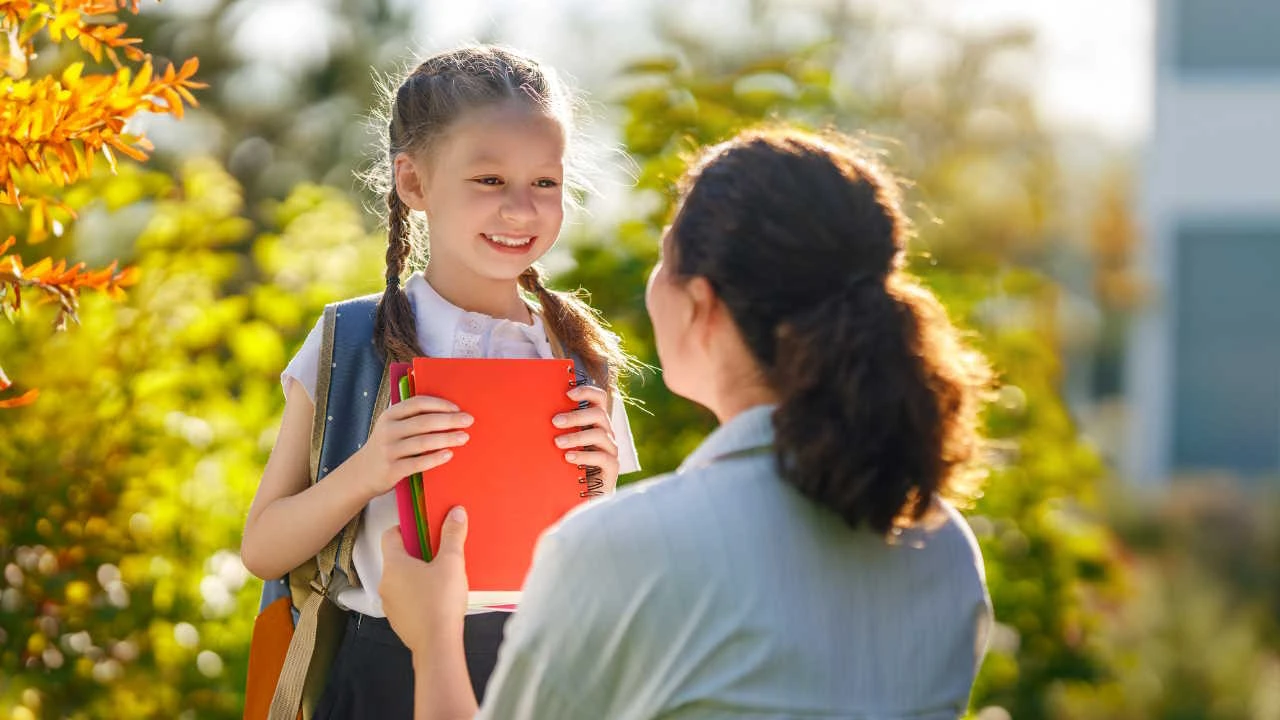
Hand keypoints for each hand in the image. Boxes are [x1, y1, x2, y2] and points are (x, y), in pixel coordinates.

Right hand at [356, 396, 472, 498]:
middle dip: (449, 420)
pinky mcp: (392, 469)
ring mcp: (389, 450)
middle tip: (468, 421)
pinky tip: (449, 454)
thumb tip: (449, 412)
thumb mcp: (393, 427)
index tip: (458, 408)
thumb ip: (413, 418)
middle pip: (424, 422)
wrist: (362, 473)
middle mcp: (388, 430)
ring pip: (423, 442)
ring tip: (464, 437)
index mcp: (390, 415)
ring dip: (447, 438)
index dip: (440, 404)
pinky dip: (435, 458)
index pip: (418, 403)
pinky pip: (418, 463)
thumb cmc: (387, 446)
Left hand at [379, 508, 469, 654]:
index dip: (407, 529)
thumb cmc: (441, 600)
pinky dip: (417, 595)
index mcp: (394, 564)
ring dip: (417, 576)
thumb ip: (452, 535)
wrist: (437, 644)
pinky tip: (436, 600)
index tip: (426, 531)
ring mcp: (389, 604)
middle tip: (440, 553)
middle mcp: (385, 582)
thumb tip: (455, 511)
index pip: (390, 535)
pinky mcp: (397, 620)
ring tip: (441, 578)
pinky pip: (405, 599)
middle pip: (397, 558)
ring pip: (401, 580)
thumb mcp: (451, 563)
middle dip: (417, 553)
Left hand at [552, 385, 618, 493]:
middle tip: (554, 421)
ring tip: (557, 442)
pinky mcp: (612, 468)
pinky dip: (585, 455)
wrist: (580, 498)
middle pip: (599, 414)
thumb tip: (530, 413)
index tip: (568, 393)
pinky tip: (568, 457)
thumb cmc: (566, 467)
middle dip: (576, 415)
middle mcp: (605, 434)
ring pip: (600, 434)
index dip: (587, 391)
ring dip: (577, 436)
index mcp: (594, 423)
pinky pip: (603, 457)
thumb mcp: (559, 444)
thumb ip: (554, 429)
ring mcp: (610, 451)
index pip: (599, 399)